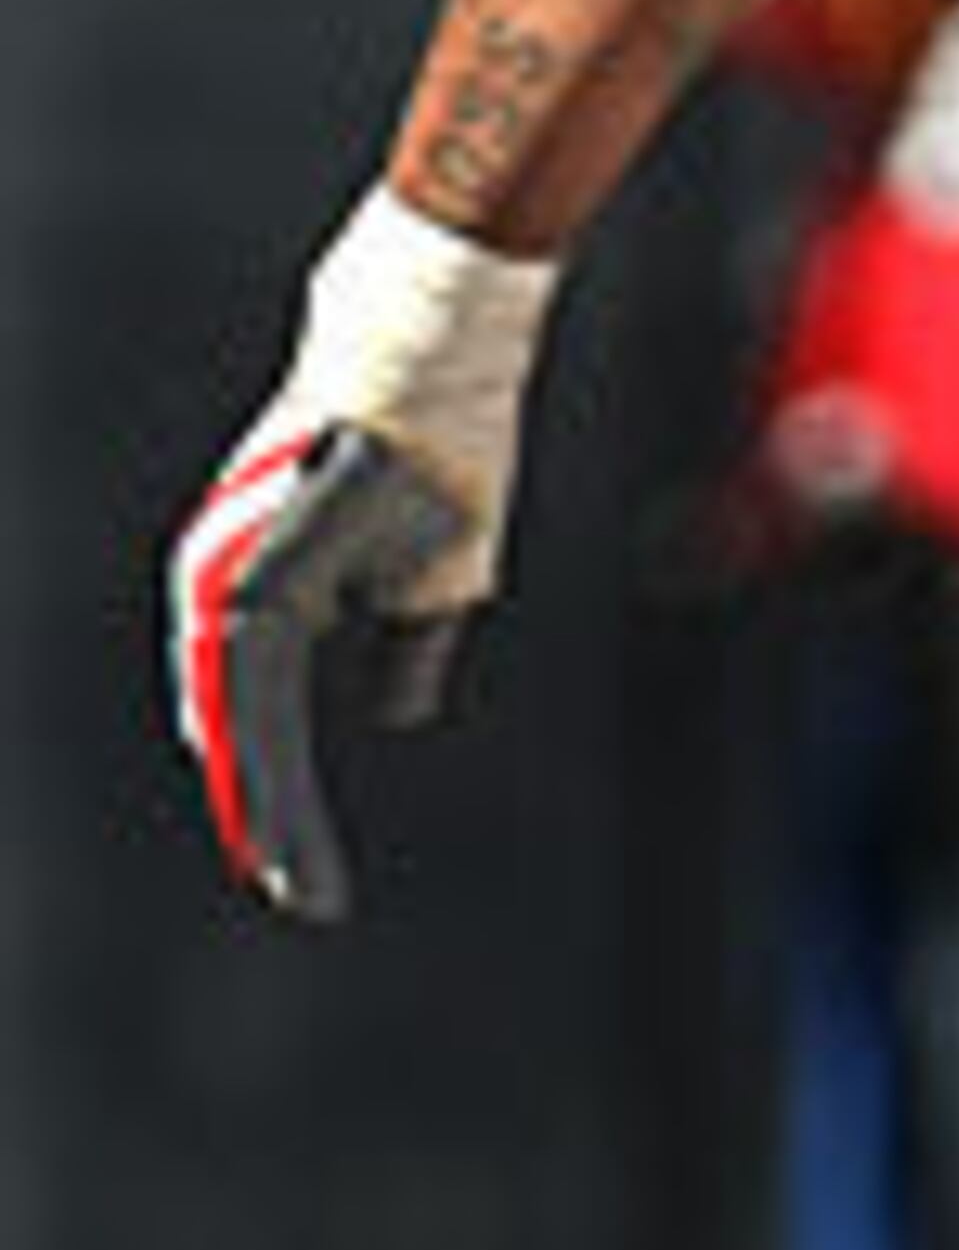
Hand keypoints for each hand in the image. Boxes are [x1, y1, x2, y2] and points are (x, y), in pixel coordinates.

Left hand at [166, 422, 485, 925]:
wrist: (435, 351)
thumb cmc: (436, 449)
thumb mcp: (437, 574)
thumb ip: (408, 642)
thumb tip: (395, 711)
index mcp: (271, 587)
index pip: (263, 709)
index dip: (280, 788)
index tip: (306, 866)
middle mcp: (230, 582)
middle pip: (240, 728)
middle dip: (269, 819)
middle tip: (300, 897)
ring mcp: (231, 576)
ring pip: (238, 725)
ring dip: (268, 811)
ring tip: (294, 883)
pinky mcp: (249, 577)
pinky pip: (249, 696)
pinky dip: (266, 770)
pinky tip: (280, 822)